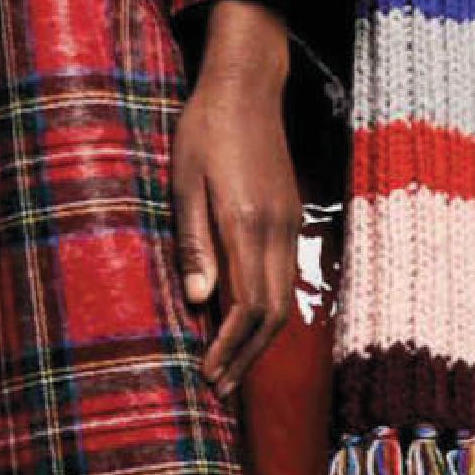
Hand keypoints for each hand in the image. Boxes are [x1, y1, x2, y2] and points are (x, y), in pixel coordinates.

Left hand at [171, 0, 298, 394]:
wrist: (248, 84)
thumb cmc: (205, 129)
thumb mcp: (184, 181)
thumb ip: (193, 242)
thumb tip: (198, 302)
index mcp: (248, 223)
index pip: (249, 306)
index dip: (229, 348)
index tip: (207, 375)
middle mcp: (277, 230)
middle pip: (273, 315)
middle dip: (246, 357)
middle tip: (219, 389)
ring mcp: (289, 224)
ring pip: (284, 301)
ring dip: (258, 341)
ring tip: (230, 369)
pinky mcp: (289, 216)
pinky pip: (284, 279)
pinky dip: (266, 313)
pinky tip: (243, 324)